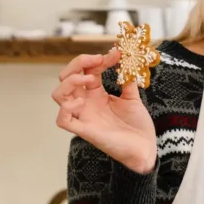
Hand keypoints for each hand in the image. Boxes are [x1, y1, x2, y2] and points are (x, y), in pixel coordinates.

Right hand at [52, 50, 156, 173]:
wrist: (145, 148)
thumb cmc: (137, 126)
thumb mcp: (133, 98)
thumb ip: (127, 80)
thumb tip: (127, 61)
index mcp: (96, 94)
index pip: (86, 70)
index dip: (96, 59)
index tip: (116, 54)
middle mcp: (86, 103)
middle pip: (66, 78)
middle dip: (77, 64)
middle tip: (97, 60)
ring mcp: (83, 116)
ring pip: (58, 95)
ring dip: (70, 82)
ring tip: (89, 80)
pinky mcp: (85, 130)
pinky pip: (63, 121)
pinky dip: (66, 109)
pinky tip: (81, 102)